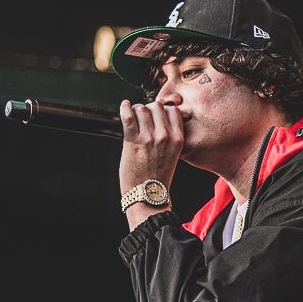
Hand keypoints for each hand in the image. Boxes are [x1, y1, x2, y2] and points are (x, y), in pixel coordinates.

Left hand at [118, 99, 182, 221]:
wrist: (147, 196)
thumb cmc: (158, 176)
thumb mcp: (173, 154)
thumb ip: (170, 135)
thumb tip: (159, 116)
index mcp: (178, 139)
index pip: (172, 110)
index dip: (163, 109)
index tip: (156, 114)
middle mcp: (165, 136)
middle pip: (156, 106)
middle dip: (148, 109)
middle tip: (143, 117)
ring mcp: (148, 139)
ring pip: (142, 109)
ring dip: (136, 111)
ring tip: (134, 117)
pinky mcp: (132, 142)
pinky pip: (128, 116)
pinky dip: (124, 108)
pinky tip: (124, 105)